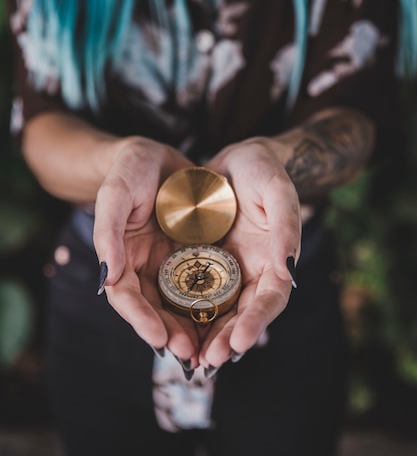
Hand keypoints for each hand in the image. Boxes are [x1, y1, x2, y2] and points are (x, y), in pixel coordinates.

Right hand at [92, 137, 200, 365]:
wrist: (159, 155)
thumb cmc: (130, 169)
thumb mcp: (116, 193)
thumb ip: (108, 232)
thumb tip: (107, 278)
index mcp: (123, 256)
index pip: (126, 296)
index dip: (140, 320)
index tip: (159, 340)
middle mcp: (146, 265)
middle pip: (156, 308)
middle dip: (171, 332)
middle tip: (191, 354)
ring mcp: (172, 262)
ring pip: (181, 303)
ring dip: (194, 327)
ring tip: (212, 349)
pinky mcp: (196, 254)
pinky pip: (205, 283)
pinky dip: (214, 303)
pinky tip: (231, 318)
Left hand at [199, 137, 300, 368]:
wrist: (236, 159)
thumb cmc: (263, 169)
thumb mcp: (277, 190)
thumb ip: (286, 227)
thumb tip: (289, 271)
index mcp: (275, 259)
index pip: (270, 299)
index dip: (256, 322)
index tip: (238, 344)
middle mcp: (251, 270)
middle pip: (241, 313)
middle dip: (225, 338)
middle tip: (205, 361)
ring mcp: (226, 267)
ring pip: (216, 308)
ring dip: (203, 334)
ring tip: (184, 355)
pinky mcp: (203, 261)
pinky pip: (193, 289)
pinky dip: (183, 309)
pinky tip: (167, 324)